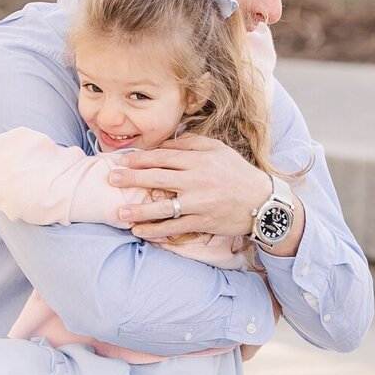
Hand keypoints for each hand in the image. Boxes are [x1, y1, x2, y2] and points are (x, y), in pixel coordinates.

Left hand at [107, 136, 273, 240]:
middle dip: (132, 178)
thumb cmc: (238, 173)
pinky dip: (155, 231)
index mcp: (199, 160)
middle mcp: (197, 181)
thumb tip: (165, 143)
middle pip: (157, 178)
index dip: (140, 158)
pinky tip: (139, 231)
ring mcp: (199, 203)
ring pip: (163, 207)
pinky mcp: (202, 222)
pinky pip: (174, 227)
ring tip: (119, 212)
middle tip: (111, 179)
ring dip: (139, 210)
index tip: (122, 160)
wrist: (263, 202)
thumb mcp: (218, 150)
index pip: (163, 157)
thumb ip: (191, 144)